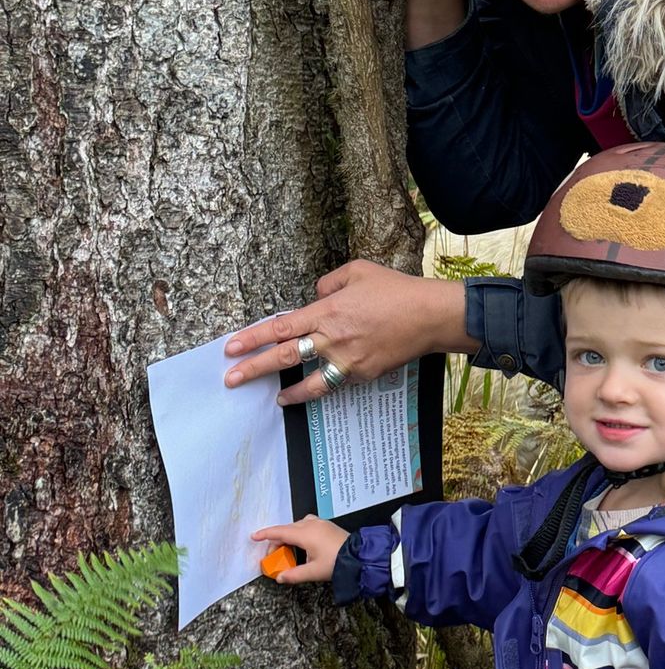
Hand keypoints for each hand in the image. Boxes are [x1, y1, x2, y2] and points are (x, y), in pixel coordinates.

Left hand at [223, 262, 477, 404]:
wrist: (429, 316)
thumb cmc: (395, 290)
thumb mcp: (358, 270)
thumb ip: (328, 283)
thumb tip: (314, 298)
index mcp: (327, 311)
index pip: (280, 327)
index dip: (253, 338)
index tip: (231, 347)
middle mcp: (332, 338)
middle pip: (284, 356)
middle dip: (254, 368)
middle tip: (231, 378)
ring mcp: (348, 360)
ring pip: (309, 381)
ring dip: (287, 391)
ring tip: (272, 398)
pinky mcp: (364, 374)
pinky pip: (336, 383)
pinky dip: (321, 388)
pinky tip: (312, 390)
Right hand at [250, 516, 348, 582]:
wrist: (360, 556)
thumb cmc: (338, 562)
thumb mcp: (313, 572)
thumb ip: (294, 575)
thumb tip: (280, 577)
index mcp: (305, 534)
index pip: (279, 532)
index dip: (265, 534)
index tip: (254, 536)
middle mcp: (311, 525)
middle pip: (287, 529)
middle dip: (276, 540)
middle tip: (273, 555)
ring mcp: (320, 523)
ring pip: (297, 526)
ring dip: (288, 535)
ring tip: (286, 550)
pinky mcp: (327, 525)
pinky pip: (307, 525)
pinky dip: (299, 532)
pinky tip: (301, 543)